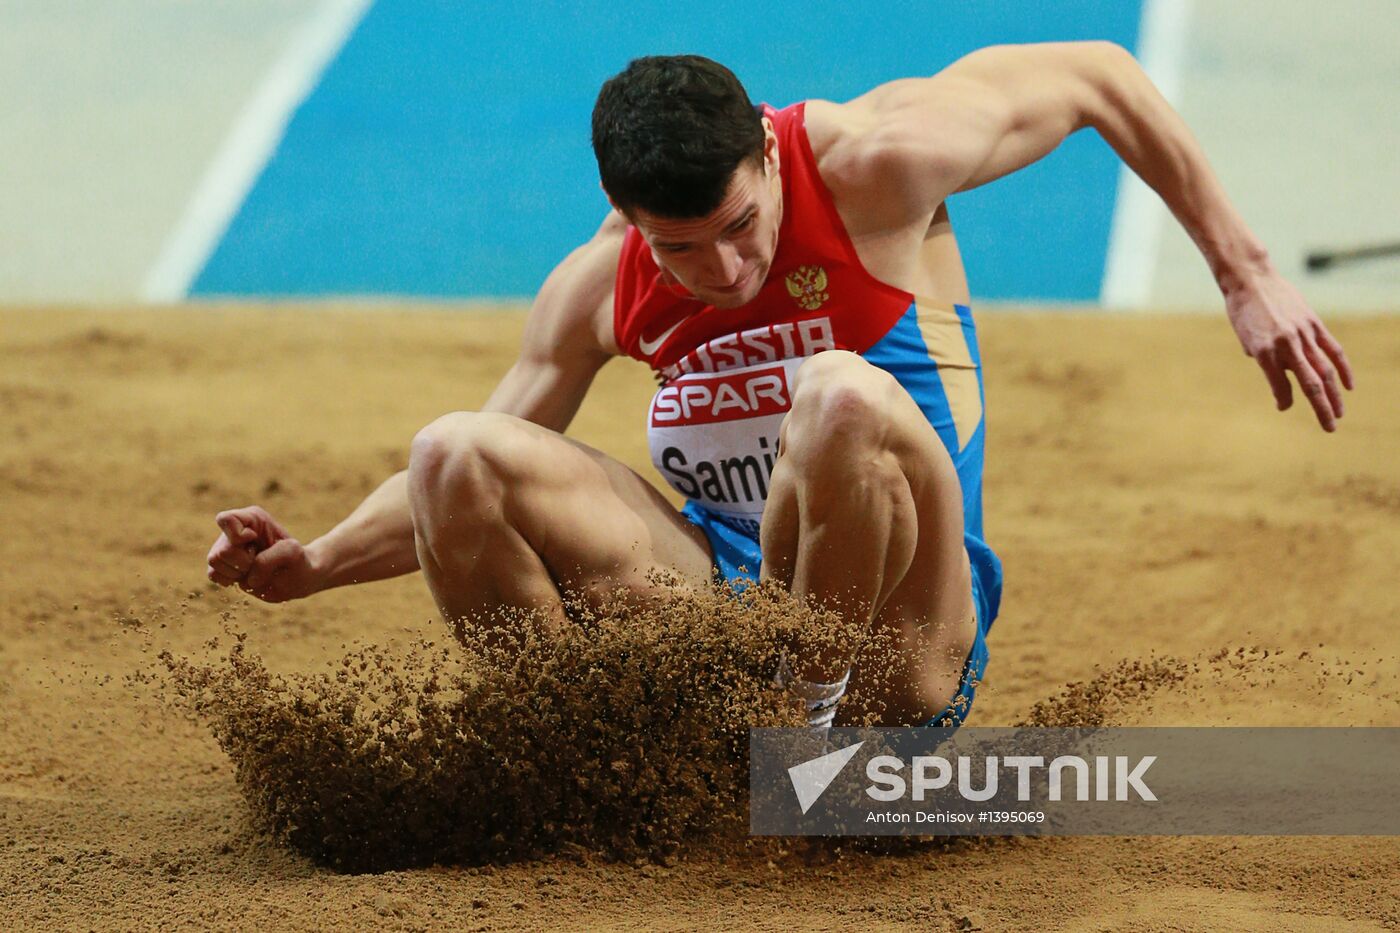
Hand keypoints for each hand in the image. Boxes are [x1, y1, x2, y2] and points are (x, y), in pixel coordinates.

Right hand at [206, 507, 319, 602]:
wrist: (296, 577)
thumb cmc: (296, 560)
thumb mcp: (291, 553)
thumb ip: (271, 558)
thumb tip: (250, 577)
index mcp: (252, 518)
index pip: (226, 519)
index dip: (237, 536)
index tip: (255, 541)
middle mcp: (234, 529)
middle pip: (222, 550)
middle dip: (243, 562)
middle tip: (259, 560)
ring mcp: (225, 546)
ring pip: (214, 560)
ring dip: (237, 571)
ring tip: (253, 568)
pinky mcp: (222, 564)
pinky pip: (213, 574)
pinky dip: (229, 579)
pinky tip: (245, 576)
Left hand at [1225, 272, 1353, 431]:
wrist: (1252, 280)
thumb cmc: (1243, 312)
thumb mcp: (1246, 339)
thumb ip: (1264, 360)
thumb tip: (1283, 378)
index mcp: (1264, 353)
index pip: (1279, 386)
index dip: (1283, 400)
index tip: (1283, 406)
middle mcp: (1286, 346)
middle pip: (1310, 384)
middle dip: (1321, 409)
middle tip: (1330, 428)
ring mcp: (1303, 335)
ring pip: (1325, 370)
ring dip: (1334, 395)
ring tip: (1339, 413)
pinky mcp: (1314, 325)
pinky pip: (1333, 350)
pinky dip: (1343, 369)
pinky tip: (1348, 386)